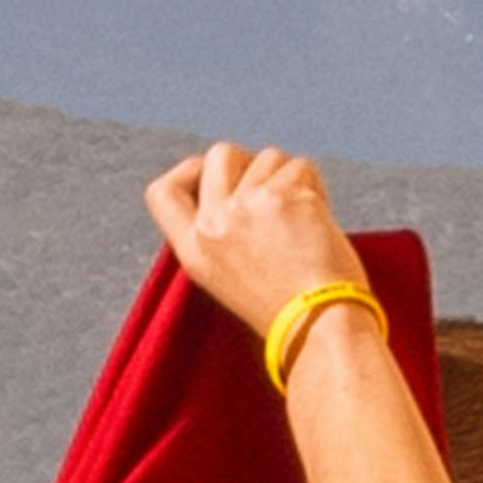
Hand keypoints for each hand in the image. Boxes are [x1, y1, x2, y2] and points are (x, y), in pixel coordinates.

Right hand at [144, 146, 364, 350]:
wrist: (319, 327)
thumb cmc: (288, 310)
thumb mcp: (228, 277)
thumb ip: (223, 234)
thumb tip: (240, 186)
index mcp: (193, 249)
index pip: (162, 193)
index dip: (189, 171)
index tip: (214, 175)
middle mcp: (213, 224)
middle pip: (221, 154)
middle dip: (252, 162)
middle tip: (276, 190)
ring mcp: (246, 207)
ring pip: (269, 157)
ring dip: (291, 179)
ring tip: (304, 221)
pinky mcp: (283, 198)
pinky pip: (301, 167)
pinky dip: (316, 187)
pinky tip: (320, 221)